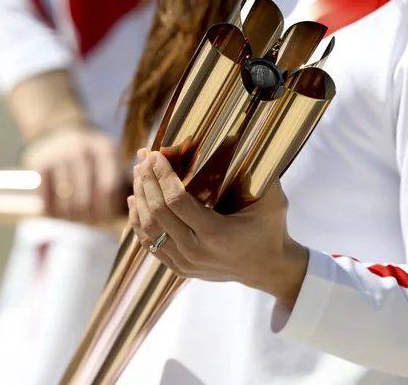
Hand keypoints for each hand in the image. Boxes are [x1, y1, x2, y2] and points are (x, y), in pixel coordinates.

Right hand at [22, 125, 125, 223]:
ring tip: (76, 219)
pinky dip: (53, 212)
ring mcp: (56, 155)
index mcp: (103, 149)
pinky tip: (59, 213)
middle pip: (85, 198)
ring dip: (71, 217)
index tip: (106, 221)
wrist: (57, 131)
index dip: (107, 210)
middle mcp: (80, 149)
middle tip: (91, 223)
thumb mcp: (108, 160)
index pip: (108, 188)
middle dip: (89, 217)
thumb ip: (120, 183)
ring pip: (65, 202)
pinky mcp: (37, 163)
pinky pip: (46, 199)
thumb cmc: (90, 157)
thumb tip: (131, 213)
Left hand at [128, 149, 308, 308]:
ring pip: (149, 229)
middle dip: (147, 180)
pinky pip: (150, 244)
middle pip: (158, 212)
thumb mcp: (272, 199)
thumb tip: (236, 137)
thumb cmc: (271, 229)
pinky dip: (139, 221)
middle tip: (144, 157)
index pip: (176, 200)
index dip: (162, 175)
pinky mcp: (180, 268)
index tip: (156, 154)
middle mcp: (195, 252)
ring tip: (139, 173)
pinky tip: (136, 200)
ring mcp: (185, 263)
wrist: (269, 270)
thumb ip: (256, 172)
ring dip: (141, 198)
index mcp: (215, 233)